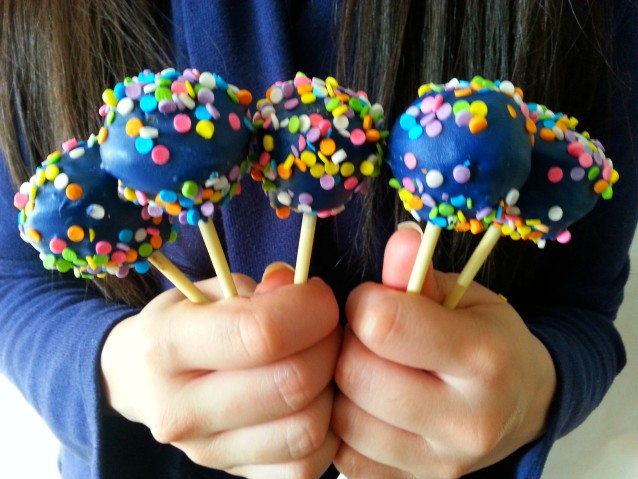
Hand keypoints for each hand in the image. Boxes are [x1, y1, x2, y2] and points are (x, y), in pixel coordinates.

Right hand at [101, 264, 340, 478]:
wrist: (141, 380)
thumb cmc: (185, 324)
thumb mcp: (209, 290)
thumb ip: (256, 288)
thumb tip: (295, 284)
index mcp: (166, 346)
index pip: (260, 334)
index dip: (309, 309)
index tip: (318, 295)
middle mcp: (179, 409)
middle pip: (290, 384)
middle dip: (327, 346)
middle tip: (325, 326)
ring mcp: (205, 451)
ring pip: (305, 430)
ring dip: (331, 389)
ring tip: (321, 360)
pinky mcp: (234, 474)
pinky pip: (305, 464)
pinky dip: (326, 430)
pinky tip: (314, 397)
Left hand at [332, 227, 556, 477]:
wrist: (525, 405)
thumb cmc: (490, 340)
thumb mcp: (466, 296)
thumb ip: (423, 271)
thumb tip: (401, 238)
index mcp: (485, 360)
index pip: (384, 325)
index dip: (365, 302)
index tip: (374, 300)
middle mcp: (467, 422)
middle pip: (356, 374)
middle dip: (350, 344)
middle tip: (369, 337)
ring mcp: (441, 463)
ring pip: (345, 418)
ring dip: (343, 387)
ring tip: (370, 368)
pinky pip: (346, 456)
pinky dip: (346, 424)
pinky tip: (369, 403)